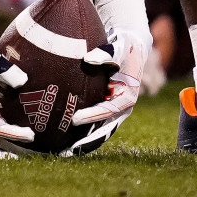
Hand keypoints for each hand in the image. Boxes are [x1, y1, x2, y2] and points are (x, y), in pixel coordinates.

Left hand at [62, 22, 151, 154]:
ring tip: (64, 151)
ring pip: (100, 130)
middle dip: (89, 140)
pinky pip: (95, 123)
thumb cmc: (125, 44)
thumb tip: (88, 59)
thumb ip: (107, 52)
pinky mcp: (107, 107)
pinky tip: (65, 136)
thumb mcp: (121, 45)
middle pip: (106, 128)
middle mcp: (122, 106)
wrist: (131, 45)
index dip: (93, 115)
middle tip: (70, 150)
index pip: (110, 109)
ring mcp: (115, 109)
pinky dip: (83, 130)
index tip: (75, 119)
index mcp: (128, 94)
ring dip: (85, 141)